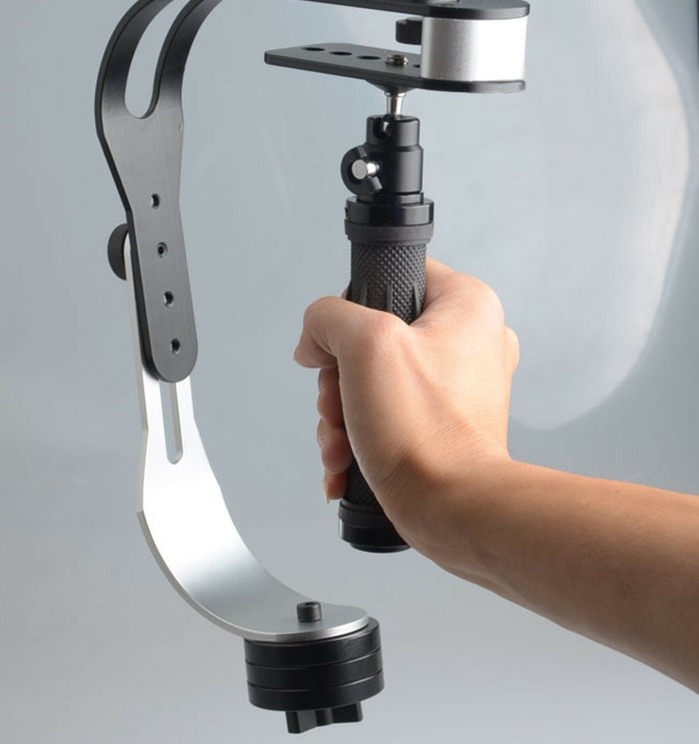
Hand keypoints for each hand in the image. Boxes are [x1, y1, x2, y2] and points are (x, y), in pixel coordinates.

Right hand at [293, 257, 518, 543]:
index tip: (341, 343)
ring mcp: (458, 386)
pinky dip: (359, 435)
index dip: (354, 306)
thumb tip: (315, 337)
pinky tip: (346, 461)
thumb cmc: (426, 432)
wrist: (453, 510)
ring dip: (341, 413)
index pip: (395, 275)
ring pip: (373, 380)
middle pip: (373, 338)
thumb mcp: (365, 345)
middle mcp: (470, 342)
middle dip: (338, 380)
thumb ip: (329, 318)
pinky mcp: (443, 422)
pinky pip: (388, 412)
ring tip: (340, 441)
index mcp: (467, 307)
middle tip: (338, 403)